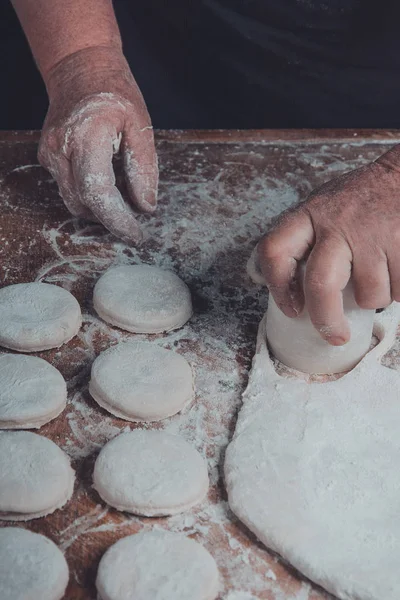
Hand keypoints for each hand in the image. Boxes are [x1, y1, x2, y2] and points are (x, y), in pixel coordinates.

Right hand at [38, 46, 157, 243]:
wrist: (80, 69)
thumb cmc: (115, 94)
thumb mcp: (141, 126)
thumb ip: (143, 169)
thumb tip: (145, 207)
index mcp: (86, 137)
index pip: (98, 193)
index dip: (118, 221)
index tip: (137, 236)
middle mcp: (60, 148)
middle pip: (84, 203)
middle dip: (112, 218)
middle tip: (137, 220)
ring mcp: (49, 154)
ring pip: (75, 201)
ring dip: (100, 208)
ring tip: (124, 194)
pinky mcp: (47, 158)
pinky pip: (69, 189)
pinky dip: (90, 195)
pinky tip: (107, 182)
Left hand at [258, 146, 399, 344]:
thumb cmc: (360, 202)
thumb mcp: (323, 210)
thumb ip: (306, 241)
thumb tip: (289, 291)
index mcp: (309, 215)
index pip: (275, 251)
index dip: (278, 287)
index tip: (292, 308)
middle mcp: (337, 224)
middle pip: (321, 285)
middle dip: (327, 319)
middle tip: (335, 335)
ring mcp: (372, 235)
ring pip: (370, 295)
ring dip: (377, 297)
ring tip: (379, 273)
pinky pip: (399, 290)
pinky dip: (399, 289)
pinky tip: (396, 266)